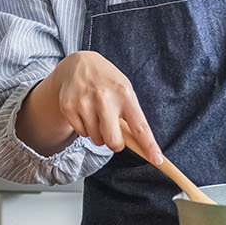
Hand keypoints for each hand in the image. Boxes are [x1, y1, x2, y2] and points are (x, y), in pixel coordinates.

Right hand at [48, 51, 162, 163]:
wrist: (78, 64)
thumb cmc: (107, 81)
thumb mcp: (124, 90)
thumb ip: (131, 114)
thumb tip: (138, 144)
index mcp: (124, 94)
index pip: (140, 127)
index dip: (149, 146)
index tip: (157, 160)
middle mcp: (104, 99)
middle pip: (113, 141)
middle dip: (115, 144)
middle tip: (115, 136)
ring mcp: (84, 103)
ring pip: (96, 139)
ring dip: (99, 134)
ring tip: (97, 115)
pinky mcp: (69, 108)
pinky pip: (82, 133)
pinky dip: (86, 128)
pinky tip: (86, 112)